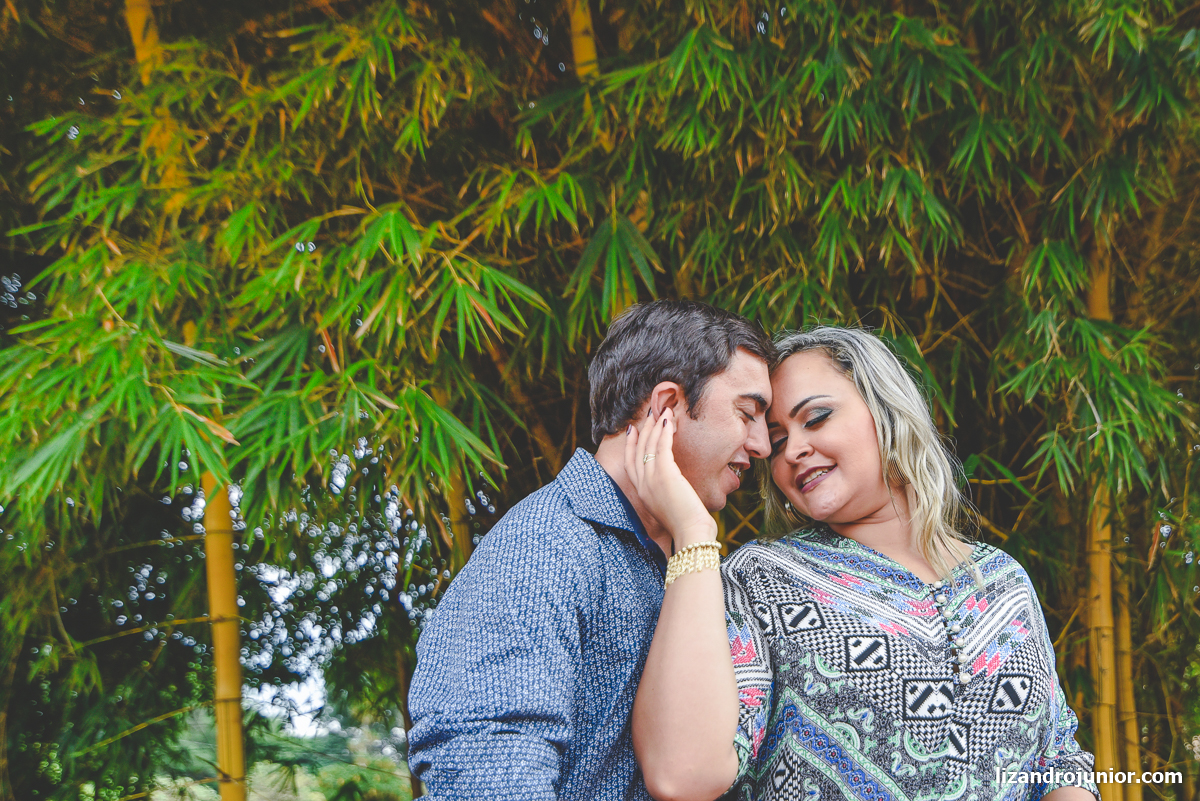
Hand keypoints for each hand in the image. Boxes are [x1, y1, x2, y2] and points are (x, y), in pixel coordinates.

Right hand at [624, 407, 717, 548]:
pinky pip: (662, 447)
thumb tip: (673, 484)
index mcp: (642, 493)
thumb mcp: (669, 506)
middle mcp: (643, 485)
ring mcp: (652, 479)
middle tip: (650, 413)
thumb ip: (665, 493)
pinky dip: (665, 432)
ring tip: (663, 410)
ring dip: (656, 425)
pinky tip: (669, 421)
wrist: (691, 533)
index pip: (630, 462)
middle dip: (644, 429)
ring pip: (649, 445)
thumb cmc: (687, 524)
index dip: (630, 443)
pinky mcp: (665, 474)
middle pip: (638, 450)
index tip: (633, 429)